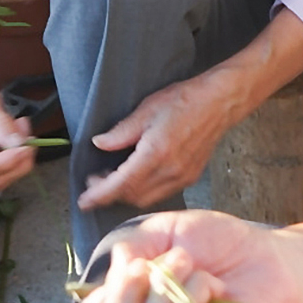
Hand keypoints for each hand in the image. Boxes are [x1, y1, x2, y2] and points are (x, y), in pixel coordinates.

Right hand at [71, 210, 302, 302]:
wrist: (268, 253)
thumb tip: (118, 270)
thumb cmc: (217, 243)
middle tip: (151, 265)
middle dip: (126, 291)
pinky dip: (196, 287)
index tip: (125, 270)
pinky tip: (213, 281)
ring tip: (189, 265)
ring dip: (166, 284)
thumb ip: (130, 247)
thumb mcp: (163, 231)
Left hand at [79, 71, 248, 211]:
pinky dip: (143, 191)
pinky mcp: (190, 177)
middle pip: (132, 196)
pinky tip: (136, 177)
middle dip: (109, 194)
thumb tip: (100, 144)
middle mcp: (170, 171)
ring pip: (147, 198)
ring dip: (126, 194)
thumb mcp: (146, 110)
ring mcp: (182, 177)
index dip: (99, 195)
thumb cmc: (184, 101)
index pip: (121, 185)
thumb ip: (121, 132)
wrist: (219, 102)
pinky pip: (161, 193)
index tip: (84, 201)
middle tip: (94, 180)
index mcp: (156, 154)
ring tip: (112, 178)